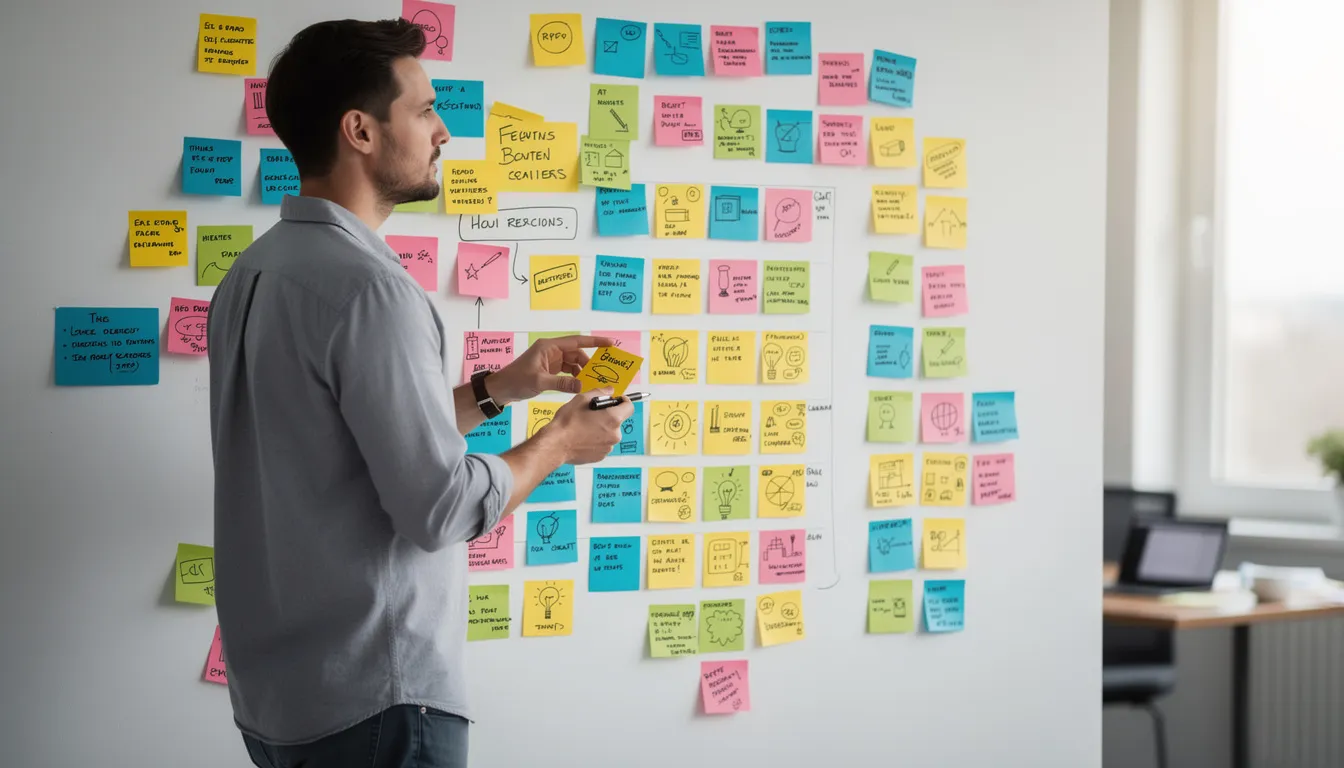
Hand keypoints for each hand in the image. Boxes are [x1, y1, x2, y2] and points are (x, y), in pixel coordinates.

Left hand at [486, 334, 614, 403]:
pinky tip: (580, 385)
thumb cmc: (516, 381)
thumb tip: (582, 386)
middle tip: (601, 374)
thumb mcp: (540, 382)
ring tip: (591, 382)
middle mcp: (551, 351)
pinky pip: (567, 371)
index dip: (594, 341)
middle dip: (589, 363)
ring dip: (582, 372)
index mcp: (549, 347)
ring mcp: (551, 360)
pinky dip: (575, 377)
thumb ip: (562, 384)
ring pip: (573, 363)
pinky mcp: (550, 370)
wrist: (500, 389)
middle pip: (577, 353)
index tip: (610, 343)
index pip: (576, 341)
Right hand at [541, 387, 633, 464]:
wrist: (556, 445)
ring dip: (602, 429)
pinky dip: (596, 441)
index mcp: (613, 418)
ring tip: (584, 428)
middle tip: (592, 415)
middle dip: (608, 416)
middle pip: (618, 421)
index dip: (623, 402)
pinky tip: (583, 439)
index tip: (616, 400)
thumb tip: (610, 391)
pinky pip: (603, 445)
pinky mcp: (601, 456)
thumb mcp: (581, 399)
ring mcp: (608, 447)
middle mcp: (615, 434)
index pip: (629, 407)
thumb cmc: (567, 421)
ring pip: (610, 434)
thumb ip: (600, 393)